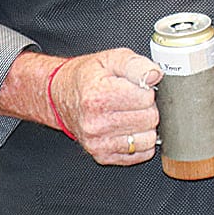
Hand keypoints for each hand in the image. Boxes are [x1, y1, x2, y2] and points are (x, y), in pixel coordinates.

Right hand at [48, 49, 162, 166]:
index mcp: (98, 96)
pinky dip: (140, 141)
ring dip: (145, 126)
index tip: (135, 87)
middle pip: (150, 119)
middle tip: (131, 101)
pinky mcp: (102, 155)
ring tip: (129, 114)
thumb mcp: (111, 59)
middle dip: (147, 107)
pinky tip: (127, 129)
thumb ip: (136, 64)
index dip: (146, 89)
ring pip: (148, 139)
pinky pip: (141, 153)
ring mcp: (98, 142)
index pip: (146, 98)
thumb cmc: (87, 77)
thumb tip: (154, 75)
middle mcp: (96, 122)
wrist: (59, 96)